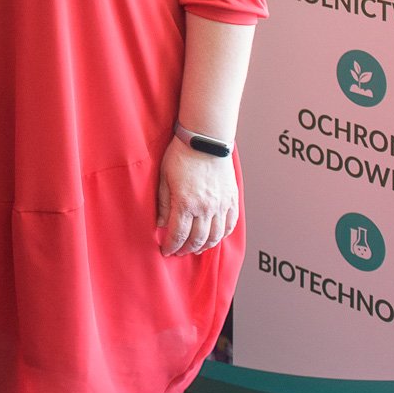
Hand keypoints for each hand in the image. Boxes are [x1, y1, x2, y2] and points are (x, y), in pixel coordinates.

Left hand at [156, 136, 238, 255]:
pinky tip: (214, 238)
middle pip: (197, 239)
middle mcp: (206, 207)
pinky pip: (230, 225)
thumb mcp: (163, 178)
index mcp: (186, 202)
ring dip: (205, 246)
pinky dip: (222, 235)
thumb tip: (161, 224)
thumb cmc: (181, 155)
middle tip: (179, 252)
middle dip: (187, 249)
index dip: (171, 246)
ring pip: (215, 236)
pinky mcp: (232, 200)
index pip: (178, 234)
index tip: (166, 251)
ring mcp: (221, 205)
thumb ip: (164, 203)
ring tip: (195, 248)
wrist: (205, 140)